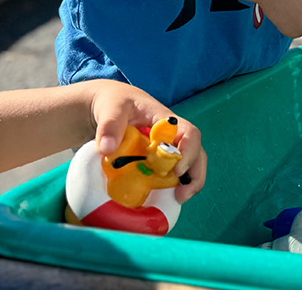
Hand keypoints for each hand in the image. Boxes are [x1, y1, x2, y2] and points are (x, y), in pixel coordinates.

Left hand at [87, 80, 205, 201]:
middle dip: (195, 173)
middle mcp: (170, 136)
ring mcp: (164, 149)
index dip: (189, 151)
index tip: (177, 170)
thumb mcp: (111, 108)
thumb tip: (108, 149)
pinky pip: (169, 174)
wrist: (105, 108)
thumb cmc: (114, 103)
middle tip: (181, 194)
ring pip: (189, 164)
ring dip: (189, 182)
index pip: (188, 133)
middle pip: (196, 151)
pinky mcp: (154, 162)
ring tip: (177, 199)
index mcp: (165, 121)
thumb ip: (110, 125)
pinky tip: (162, 199)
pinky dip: (170, 188)